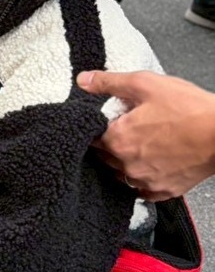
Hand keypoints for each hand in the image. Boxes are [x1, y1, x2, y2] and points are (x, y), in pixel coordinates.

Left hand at [77, 70, 214, 199]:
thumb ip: (109, 83)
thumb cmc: (189, 109)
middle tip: (125, 129)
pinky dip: (143, 178)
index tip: (105, 121)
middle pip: (105, 157)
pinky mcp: (166, 191)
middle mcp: (128, 166)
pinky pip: (144, 190)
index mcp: (118, 141)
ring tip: (139, 144)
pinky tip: (150, 164)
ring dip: (124, 161)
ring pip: (122, 174)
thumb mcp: (145, 84)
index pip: (91, 138)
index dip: (96, 128)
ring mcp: (147, 181)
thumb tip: (83, 80)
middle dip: (110, 143)